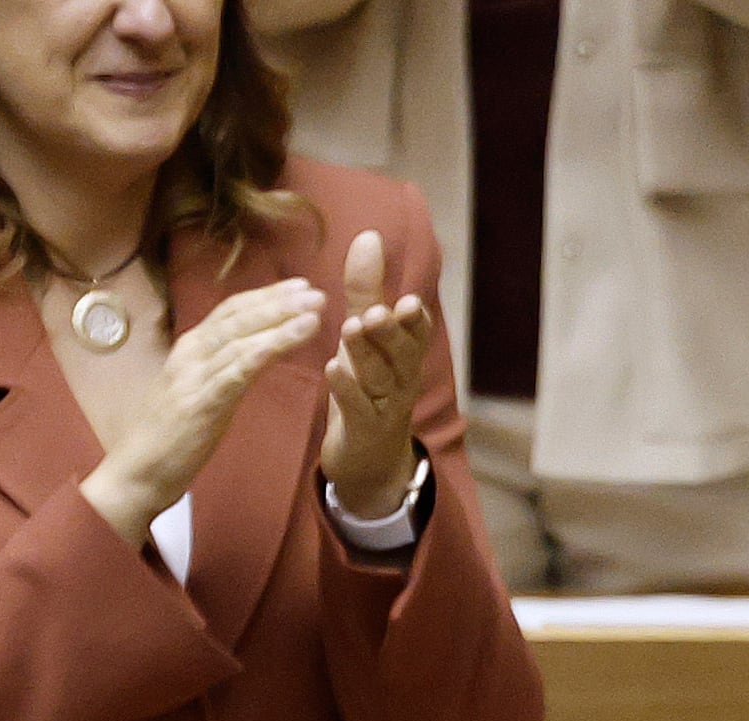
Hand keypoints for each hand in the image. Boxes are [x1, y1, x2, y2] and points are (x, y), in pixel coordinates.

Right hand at [80, 280, 325, 547]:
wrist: (135, 475)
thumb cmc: (167, 441)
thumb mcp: (194, 396)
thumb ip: (217, 373)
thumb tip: (246, 360)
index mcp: (189, 350)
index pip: (230, 312)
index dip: (264, 296)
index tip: (298, 287)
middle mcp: (190, 353)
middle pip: (239, 316)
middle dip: (279, 300)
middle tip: (316, 290)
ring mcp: (195, 375)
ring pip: (243, 336)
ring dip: (282, 319)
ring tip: (315, 308)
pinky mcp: (203, 401)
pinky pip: (241, 367)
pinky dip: (272, 347)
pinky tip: (298, 336)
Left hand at [315, 229, 430, 527]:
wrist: (368, 458)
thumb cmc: (369, 385)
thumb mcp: (367, 336)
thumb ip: (367, 288)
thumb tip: (369, 235)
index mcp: (405, 352)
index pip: (416, 332)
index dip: (413, 320)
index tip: (407, 301)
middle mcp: (402, 378)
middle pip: (402, 354)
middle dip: (391, 333)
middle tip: (377, 312)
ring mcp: (386, 407)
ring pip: (380, 378)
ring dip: (365, 354)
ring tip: (350, 328)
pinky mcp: (364, 430)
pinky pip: (358, 409)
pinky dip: (346, 389)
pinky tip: (332, 369)